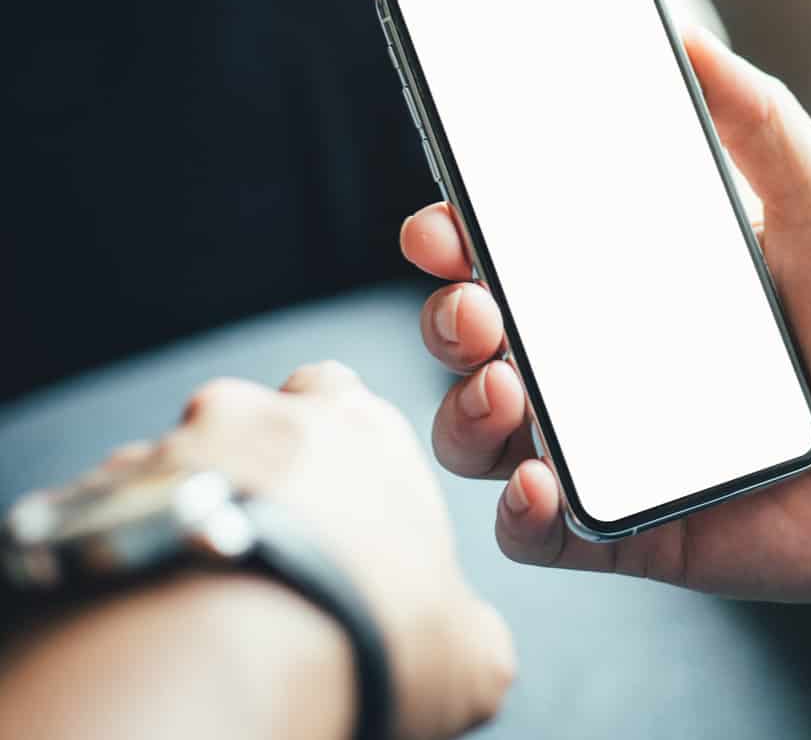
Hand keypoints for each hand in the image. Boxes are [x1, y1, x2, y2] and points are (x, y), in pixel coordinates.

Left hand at [104, 364, 514, 739]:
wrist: (223, 658)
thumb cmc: (360, 630)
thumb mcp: (468, 650)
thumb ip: (473, 627)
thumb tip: (475, 648)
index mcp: (362, 425)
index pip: (346, 392)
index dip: (343, 445)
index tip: (347, 505)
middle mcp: (262, 416)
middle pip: (256, 423)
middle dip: (261, 473)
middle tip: (278, 552)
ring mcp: (173, 448)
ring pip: (181, 467)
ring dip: (195, 513)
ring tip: (213, 595)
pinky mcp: (95, 497)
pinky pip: (116, 516)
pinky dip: (136, 551)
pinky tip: (162, 609)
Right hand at [401, 27, 810, 602]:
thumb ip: (762, 122)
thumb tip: (689, 38)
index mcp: (641, 285)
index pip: (520, 254)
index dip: (461, 235)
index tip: (444, 217)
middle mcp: (612, 363)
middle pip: (482, 340)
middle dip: (448, 316)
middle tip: (474, 303)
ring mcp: (616, 449)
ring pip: (487, 435)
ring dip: (465, 410)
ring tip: (504, 385)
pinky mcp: (637, 528)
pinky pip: (541, 532)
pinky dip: (520, 515)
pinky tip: (542, 482)